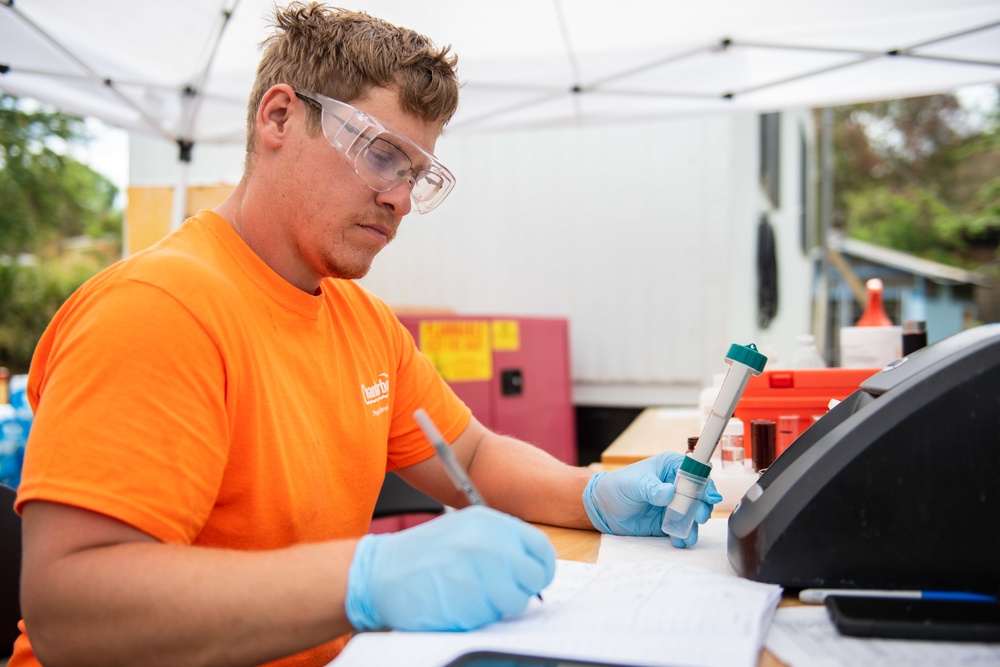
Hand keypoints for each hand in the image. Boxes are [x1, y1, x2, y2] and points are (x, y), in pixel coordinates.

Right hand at [345, 505, 555, 630]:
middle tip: (499, 594)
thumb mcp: (464, 532)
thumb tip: (532, 569)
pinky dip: (475, 618)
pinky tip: (453, 604)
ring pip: (513, 602)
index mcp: (490, 523)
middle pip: (532, 577)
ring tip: (469, 597)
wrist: (379, 573)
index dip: (541, 570)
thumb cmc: (424, 556)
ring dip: (497, 607)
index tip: (533, 581)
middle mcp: (486, 542)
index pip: (540, 548)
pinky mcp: (464, 600)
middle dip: (520, 591)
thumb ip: (500, 544)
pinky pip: (488, 618)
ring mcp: (475, 571)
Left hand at [582, 451, 721, 546]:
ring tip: (688, 535)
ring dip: (694, 525)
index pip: (695, 472)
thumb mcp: (633, 484)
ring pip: (693, 514)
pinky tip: (679, 540)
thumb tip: (669, 493)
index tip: (709, 496)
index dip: (705, 483)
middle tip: (699, 517)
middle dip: (702, 507)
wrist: (603, 508)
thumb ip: (651, 488)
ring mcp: (674, 505)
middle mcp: (676, 485)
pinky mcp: (669, 522)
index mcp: (670, 467)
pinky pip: (682, 529)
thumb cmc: (617, 486)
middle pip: (699, 495)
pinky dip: (683, 535)